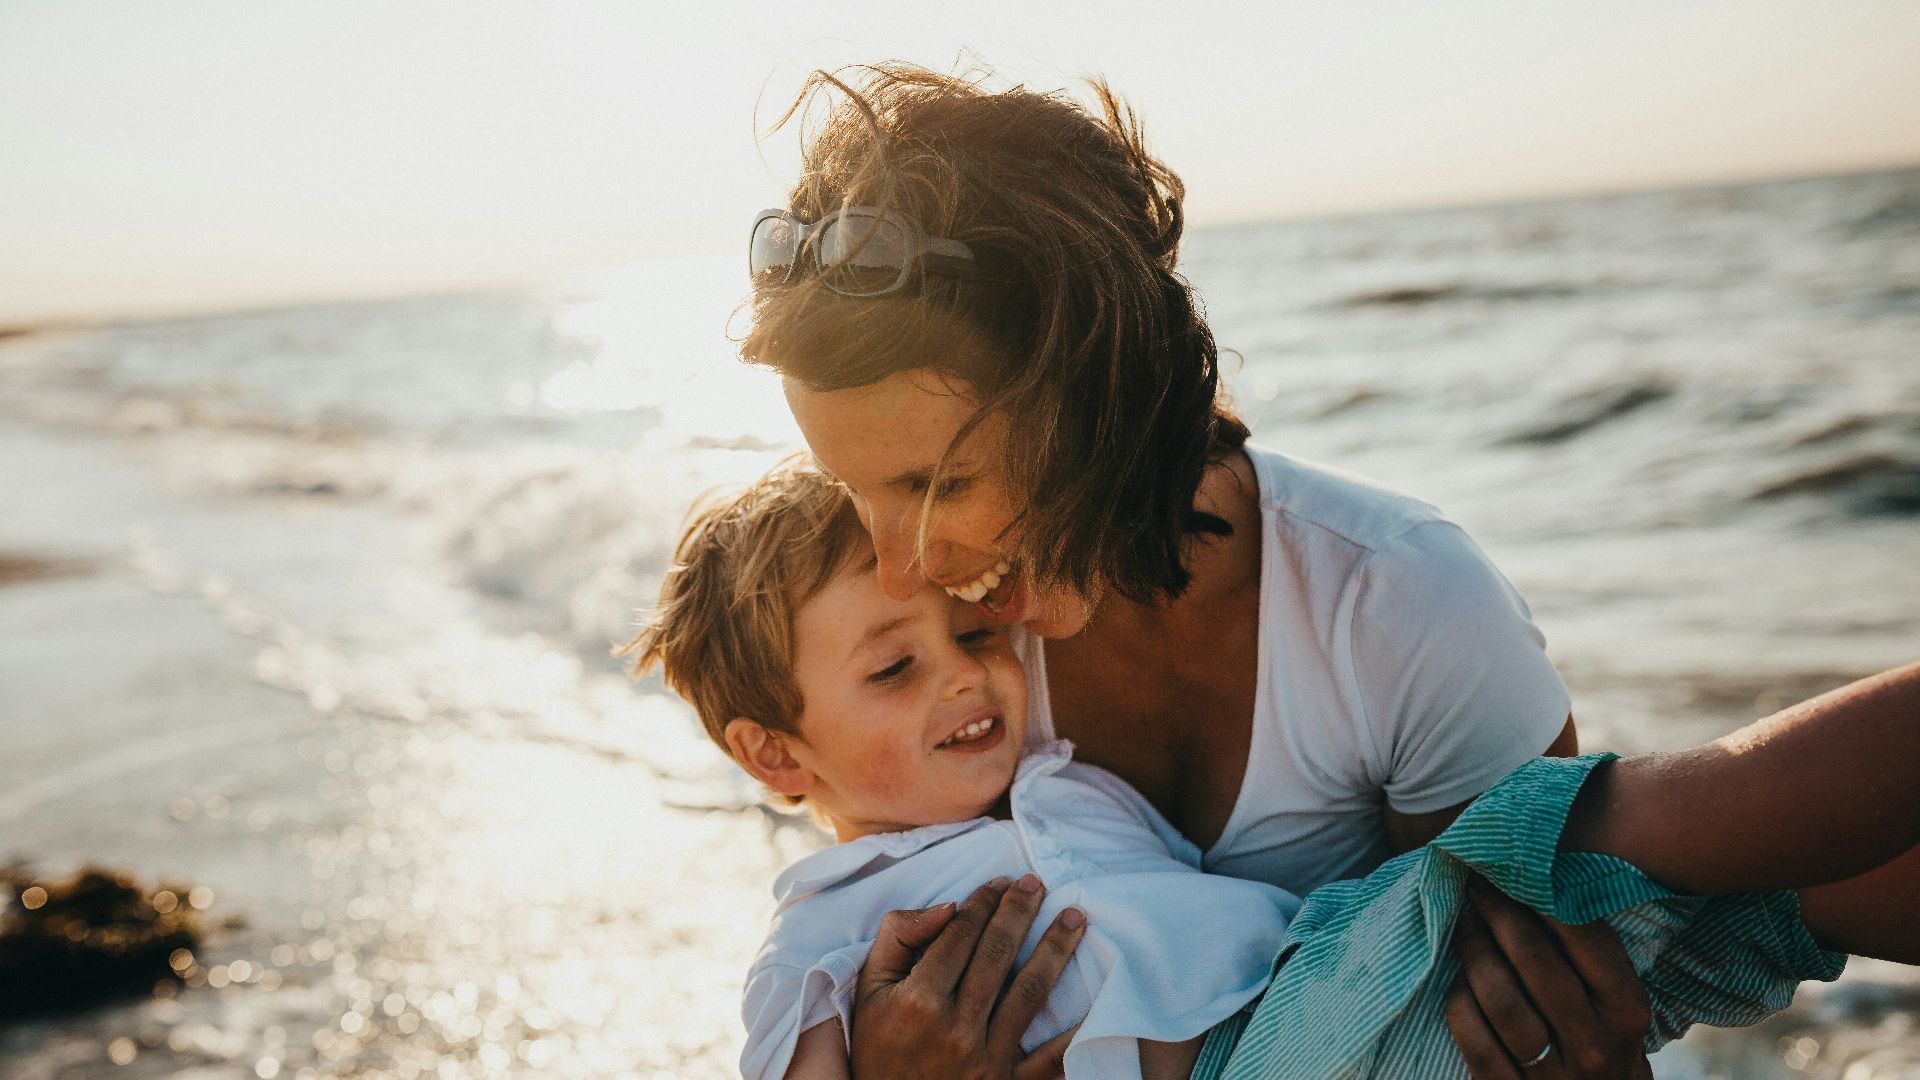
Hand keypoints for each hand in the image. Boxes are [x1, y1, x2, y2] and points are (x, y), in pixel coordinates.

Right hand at [849, 875, 1087, 1079]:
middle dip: (1020, 911)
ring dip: (1056, 948)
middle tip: (1037, 884)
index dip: (983, 902)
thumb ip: (898, 938)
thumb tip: (948, 906)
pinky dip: (1077, 1030)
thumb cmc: (878, 1049)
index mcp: (918, 1000)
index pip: (960, 934)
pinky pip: (1053, 1058)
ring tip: (1074, 918)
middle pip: (998, 954)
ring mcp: (986, 1060)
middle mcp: (955, 1028)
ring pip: (1030, 991)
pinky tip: (1098, 999)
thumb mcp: (869, 991)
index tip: (1001, 882)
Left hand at [1443, 876, 1653, 1078]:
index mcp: (1627, 1012)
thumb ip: (1592, 959)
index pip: (1584, 937)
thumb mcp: (1618, 1009)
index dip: (1541, 894)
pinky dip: (1459, 1000)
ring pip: (1499, 997)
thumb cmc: (1603, 1046)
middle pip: (1534, 959)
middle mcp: (1595, 1044)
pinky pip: (1473, 1037)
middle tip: (1475, 882)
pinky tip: (1457, 979)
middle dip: (1497, 911)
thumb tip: (1544, 880)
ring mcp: (1553, 1076)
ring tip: (1463, 923)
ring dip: (1473, 949)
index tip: (1512, 867)